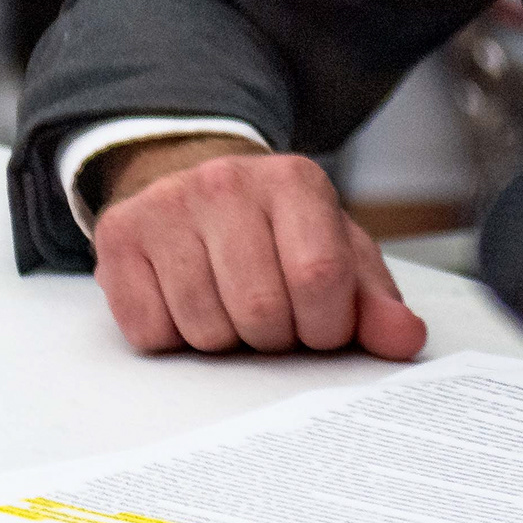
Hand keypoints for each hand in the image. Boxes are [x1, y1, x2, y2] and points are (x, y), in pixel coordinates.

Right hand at [91, 141, 427, 358]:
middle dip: (272, 337)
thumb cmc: (277, 234)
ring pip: (203, 328)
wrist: (196, 190)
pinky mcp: (118, 235)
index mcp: (293, 181)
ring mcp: (165, 205)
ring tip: (227, 306)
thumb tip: (404, 338)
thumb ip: (373, 302)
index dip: (324, 325)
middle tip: (268, 317)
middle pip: (259, 310)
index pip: (318, 278)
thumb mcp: (335, 256)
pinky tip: (182, 303)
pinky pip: (149, 331)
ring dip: (223, 341)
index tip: (317, 324)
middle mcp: (225, 181)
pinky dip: (171, 337)